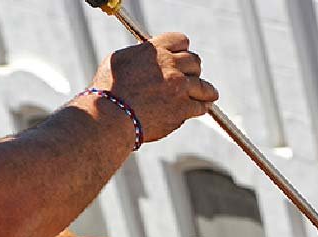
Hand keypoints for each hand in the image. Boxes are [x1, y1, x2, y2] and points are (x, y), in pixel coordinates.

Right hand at [90, 32, 218, 142]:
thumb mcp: (120, 61)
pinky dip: (201, 108)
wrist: (112, 115)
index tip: (183, 57)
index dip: (183, 50)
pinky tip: (201, 108)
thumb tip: (145, 54)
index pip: (181, 40)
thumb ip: (140, 56)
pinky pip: (201, 106)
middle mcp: (170, 65)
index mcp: (155, 50)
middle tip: (192, 78)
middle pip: (195, 62)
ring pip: (204, 86)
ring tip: (209, 94)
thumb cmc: (109, 91)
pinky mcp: (183, 108)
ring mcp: (179, 87)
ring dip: (206, 91)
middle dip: (193, 70)